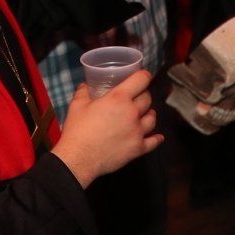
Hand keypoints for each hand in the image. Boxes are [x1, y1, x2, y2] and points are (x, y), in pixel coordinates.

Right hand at [52, 71, 160, 187]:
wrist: (78, 158)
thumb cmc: (77, 130)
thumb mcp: (77, 106)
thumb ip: (83, 92)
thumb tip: (86, 85)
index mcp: (118, 98)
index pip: (141, 80)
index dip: (144, 76)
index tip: (143, 76)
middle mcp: (132, 113)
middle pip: (147, 99)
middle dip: (143, 95)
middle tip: (137, 97)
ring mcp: (138, 132)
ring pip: (152, 118)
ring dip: (149, 114)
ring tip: (144, 115)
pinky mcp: (138, 148)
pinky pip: (154, 141)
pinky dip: (157, 138)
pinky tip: (157, 137)